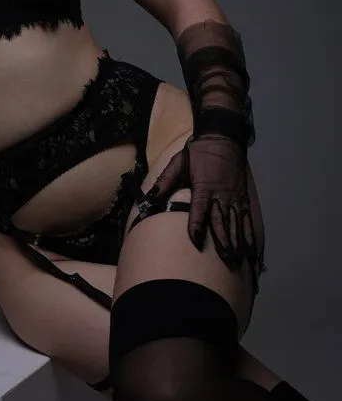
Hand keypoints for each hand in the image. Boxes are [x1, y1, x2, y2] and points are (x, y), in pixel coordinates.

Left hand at [146, 133, 258, 270]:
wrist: (222, 138)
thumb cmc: (197, 152)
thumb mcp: (178, 162)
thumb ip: (166, 181)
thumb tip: (150, 197)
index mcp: (204, 187)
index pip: (199, 209)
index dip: (197, 225)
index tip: (195, 241)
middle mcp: (221, 195)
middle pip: (221, 222)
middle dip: (222, 243)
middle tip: (225, 262)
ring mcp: (234, 198)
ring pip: (236, 224)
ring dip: (237, 243)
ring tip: (238, 261)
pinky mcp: (242, 199)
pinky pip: (247, 220)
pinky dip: (249, 236)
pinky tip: (251, 251)